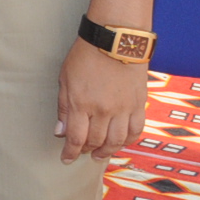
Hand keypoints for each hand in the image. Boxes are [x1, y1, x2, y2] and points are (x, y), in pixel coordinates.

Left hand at [57, 38, 147, 162]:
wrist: (116, 40)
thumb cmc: (85, 56)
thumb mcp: (65, 79)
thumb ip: (64, 107)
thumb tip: (60, 132)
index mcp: (82, 103)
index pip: (76, 138)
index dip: (71, 152)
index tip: (66, 159)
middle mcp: (104, 110)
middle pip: (95, 141)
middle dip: (87, 150)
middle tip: (82, 153)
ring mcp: (124, 109)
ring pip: (117, 141)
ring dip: (107, 151)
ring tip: (100, 155)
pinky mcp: (139, 105)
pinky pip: (136, 131)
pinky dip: (128, 141)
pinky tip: (120, 143)